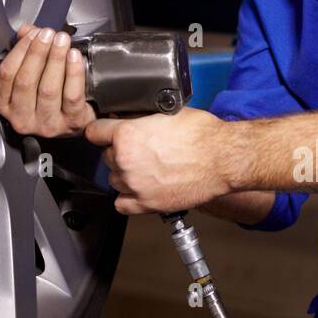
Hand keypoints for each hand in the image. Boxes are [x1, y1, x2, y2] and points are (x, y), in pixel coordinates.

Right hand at [0, 25, 94, 137]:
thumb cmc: (54, 98)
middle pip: (26, 81)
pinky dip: (73, 73)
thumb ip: (27, 51)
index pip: (6, 76)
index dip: (19, 51)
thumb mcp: (35, 76)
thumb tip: (27, 31)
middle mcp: (24, 118)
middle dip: (37, 53)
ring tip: (61, 41)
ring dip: (55, 59)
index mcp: (8, 105)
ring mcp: (47, 123)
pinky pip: (71, 95)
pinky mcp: (71, 123)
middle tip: (48, 34)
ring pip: (48, 88)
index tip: (32, 34)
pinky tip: (75, 57)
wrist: (79, 120)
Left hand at [85, 107, 234, 214]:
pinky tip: (140, 189)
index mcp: (126, 135)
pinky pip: (121, 204)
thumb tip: (128, 118)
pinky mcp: (147, 204)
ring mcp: (135, 185)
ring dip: (125, 174)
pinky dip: (128, 197)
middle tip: (140, 150)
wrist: (223, 158)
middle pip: (106, 156)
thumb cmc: (202, 134)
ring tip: (145, 169)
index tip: (105, 133)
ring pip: (114, 179)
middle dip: (119, 152)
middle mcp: (125, 161)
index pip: (94, 132)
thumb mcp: (166, 113)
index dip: (102, 131)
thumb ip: (140, 118)